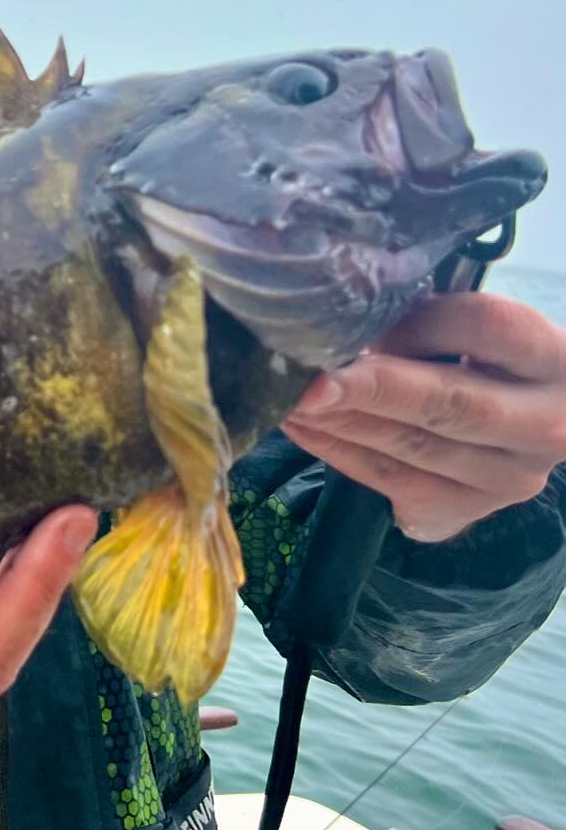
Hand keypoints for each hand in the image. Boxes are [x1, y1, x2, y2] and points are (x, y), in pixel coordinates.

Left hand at [282, 293, 565, 542]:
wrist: (519, 431)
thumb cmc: (486, 362)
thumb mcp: (479, 335)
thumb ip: (433, 323)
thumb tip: (352, 319)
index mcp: (554, 361)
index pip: (490, 329)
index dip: (421, 323)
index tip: (366, 319)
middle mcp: (545, 426)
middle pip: (451, 404)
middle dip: (371, 390)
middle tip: (311, 381)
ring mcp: (509, 478)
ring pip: (412, 447)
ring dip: (340, 421)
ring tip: (289, 398)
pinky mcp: (468, 510)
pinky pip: (390, 480)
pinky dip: (338, 451)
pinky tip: (303, 428)